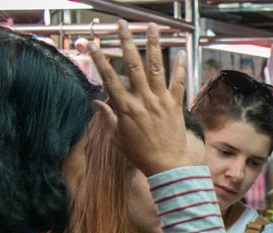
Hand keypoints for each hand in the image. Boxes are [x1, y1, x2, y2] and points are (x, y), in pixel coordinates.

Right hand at [89, 22, 190, 176]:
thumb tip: (95, 102)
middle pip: (133, 65)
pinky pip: (178, 82)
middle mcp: (143, 100)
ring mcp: (160, 101)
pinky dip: (180, 66)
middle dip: (127, 41)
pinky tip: (180, 51)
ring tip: (151, 26)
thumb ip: (107, 117)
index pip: (109, 77)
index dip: (99, 59)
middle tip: (122, 24)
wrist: (167, 167)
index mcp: (126, 108)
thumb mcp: (118, 138)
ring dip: (153, 45)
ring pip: (156, 67)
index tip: (92, 43)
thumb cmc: (140, 155)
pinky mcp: (175, 105)